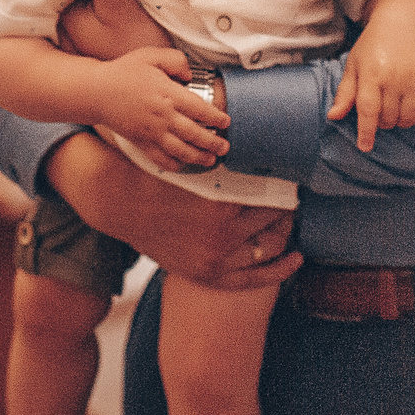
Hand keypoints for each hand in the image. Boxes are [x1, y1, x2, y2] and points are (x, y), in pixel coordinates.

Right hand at [44, 133, 300, 290]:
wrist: (119, 204)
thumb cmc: (155, 174)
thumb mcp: (190, 161)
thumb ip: (221, 157)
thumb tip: (255, 135)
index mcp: (218, 205)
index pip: (272, 196)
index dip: (287, 185)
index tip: (293, 179)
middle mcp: (221, 237)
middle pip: (275, 221)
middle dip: (288, 207)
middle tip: (294, 196)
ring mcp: (216, 259)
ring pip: (270, 247)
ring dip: (285, 232)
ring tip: (289, 219)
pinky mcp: (209, 274)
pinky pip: (254, 279)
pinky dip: (279, 269)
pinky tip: (295, 257)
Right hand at [83, 46, 230, 169]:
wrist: (97, 92)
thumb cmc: (124, 72)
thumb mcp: (151, 56)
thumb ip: (176, 61)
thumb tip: (190, 74)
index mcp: (168, 95)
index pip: (200, 109)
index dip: (216, 117)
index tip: (225, 121)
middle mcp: (163, 117)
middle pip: (195, 134)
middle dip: (213, 143)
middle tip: (224, 146)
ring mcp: (152, 132)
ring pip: (181, 151)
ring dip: (199, 157)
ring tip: (211, 160)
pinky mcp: (141, 142)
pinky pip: (161, 159)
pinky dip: (174, 164)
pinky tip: (183, 164)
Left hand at [328, 30, 414, 151]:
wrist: (401, 25)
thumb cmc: (372, 47)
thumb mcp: (353, 65)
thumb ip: (345, 93)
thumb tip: (333, 117)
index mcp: (371, 74)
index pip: (368, 109)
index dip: (366, 131)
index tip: (364, 146)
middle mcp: (394, 77)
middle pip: (388, 118)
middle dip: (382, 123)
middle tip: (379, 113)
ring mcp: (414, 79)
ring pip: (408, 118)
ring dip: (400, 123)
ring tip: (394, 112)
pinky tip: (413, 115)